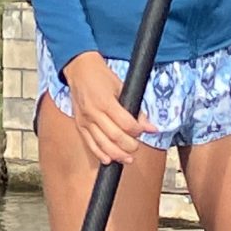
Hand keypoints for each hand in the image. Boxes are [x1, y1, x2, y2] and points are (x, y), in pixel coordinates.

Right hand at [61, 50, 151, 167]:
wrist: (79, 70)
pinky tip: (109, 160)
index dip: (137, 131)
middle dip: (129, 145)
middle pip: (114, 136)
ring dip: (117, 155)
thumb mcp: (122, 87)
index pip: (125, 123)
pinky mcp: (80, 125)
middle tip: (136, 147)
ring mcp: (85, 120)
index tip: (143, 131)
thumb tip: (150, 128)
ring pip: (102, 144)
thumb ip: (136, 109)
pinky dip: (100, 154)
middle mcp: (93, 113)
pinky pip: (90, 144)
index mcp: (105, 101)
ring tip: (128, 159)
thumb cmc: (101, 77)